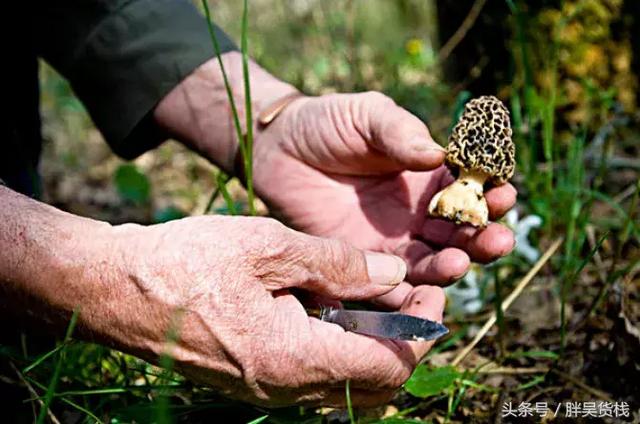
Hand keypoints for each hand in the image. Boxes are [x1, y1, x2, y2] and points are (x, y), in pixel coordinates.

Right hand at [94, 216, 444, 405]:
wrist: (115, 289)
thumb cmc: (185, 262)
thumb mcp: (268, 247)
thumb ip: (338, 264)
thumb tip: (394, 273)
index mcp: (293, 357)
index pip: (390, 368)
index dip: (422, 333)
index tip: (433, 294)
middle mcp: (284, 387)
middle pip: (373, 383)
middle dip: (403, 339)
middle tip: (409, 292)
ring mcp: (266, 388)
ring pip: (344, 379)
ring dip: (371, 341)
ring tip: (373, 291)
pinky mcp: (253, 378)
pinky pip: (314, 371)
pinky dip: (337, 342)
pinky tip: (329, 301)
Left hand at [253, 92, 516, 303]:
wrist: (278, 149)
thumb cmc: (327, 123)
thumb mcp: (368, 116)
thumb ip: (401, 133)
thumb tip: (440, 156)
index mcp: (428, 176)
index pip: (470, 190)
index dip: (491, 194)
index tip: (503, 194)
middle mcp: (417, 214)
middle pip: (460, 235)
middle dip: (482, 238)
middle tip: (496, 239)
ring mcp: (391, 242)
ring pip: (431, 265)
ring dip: (451, 268)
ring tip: (458, 262)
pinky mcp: (362, 263)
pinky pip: (390, 287)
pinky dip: (409, 298)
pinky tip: (421, 297)